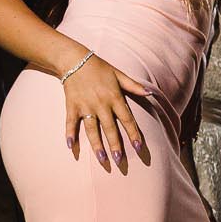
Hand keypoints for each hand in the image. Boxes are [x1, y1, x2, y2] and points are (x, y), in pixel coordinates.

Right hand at [61, 52, 154, 171]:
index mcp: (115, 98)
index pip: (127, 120)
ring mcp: (85, 106)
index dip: (133, 134)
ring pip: (92, 130)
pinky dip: (70, 134)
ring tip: (102, 160)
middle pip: (110, 129)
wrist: (74, 60)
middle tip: (120, 161)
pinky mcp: (71, 106)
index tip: (139, 147)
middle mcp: (101, 104)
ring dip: (96, 145)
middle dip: (116, 145)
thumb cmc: (100, 68)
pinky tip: (71, 147)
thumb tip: (150, 94)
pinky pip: (70, 123)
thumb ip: (134, 86)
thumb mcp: (119, 75)